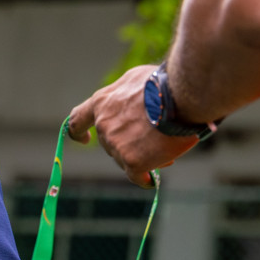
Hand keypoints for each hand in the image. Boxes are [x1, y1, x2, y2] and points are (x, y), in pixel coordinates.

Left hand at [68, 65, 196, 186]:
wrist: (180, 96)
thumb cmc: (164, 84)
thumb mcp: (136, 80)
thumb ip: (126, 96)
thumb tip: (132, 107)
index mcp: (102, 103)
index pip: (79, 119)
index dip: (79, 131)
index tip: (84, 139)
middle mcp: (103, 125)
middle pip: (111, 143)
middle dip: (129, 143)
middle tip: (155, 139)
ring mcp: (116, 144)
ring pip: (125, 157)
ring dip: (142, 155)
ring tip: (167, 145)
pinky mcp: (132, 160)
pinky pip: (135, 175)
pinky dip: (142, 178)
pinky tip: (149, 180)